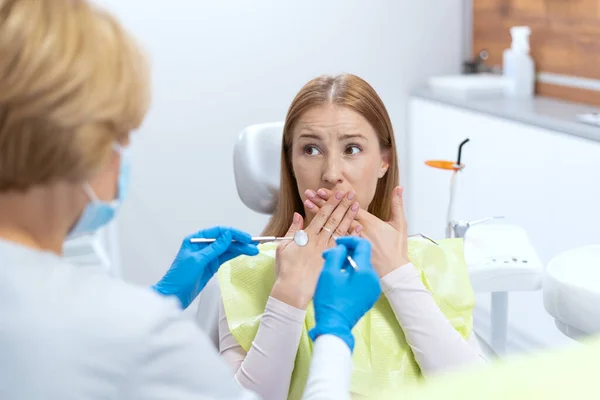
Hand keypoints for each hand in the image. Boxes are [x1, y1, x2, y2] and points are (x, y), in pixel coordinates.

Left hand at [152, 226, 258, 308]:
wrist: (173, 296)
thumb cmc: (179, 277)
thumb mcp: (198, 260)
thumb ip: (214, 248)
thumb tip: (228, 235)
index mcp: (195, 240)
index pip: (218, 232)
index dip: (233, 233)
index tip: (246, 237)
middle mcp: (202, 246)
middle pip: (225, 240)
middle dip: (240, 242)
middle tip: (254, 245)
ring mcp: (207, 256)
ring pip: (227, 249)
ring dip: (240, 249)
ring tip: (254, 251)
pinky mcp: (211, 266)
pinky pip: (225, 257)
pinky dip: (235, 255)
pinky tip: (244, 254)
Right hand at [270, 191, 359, 308]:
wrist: (293, 291)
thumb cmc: (286, 271)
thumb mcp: (284, 248)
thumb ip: (293, 230)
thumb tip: (298, 215)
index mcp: (307, 237)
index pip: (321, 215)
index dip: (330, 203)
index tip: (337, 193)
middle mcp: (318, 242)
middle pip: (333, 220)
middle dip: (342, 205)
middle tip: (350, 194)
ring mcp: (327, 252)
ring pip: (340, 230)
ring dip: (348, 217)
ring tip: (356, 206)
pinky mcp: (333, 262)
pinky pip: (345, 246)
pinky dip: (352, 236)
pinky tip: (358, 227)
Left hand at [304, 187, 409, 276]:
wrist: (394, 273)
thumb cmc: (397, 250)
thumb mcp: (399, 225)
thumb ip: (397, 204)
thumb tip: (399, 188)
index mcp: (368, 223)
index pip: (348, 206)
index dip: (336, 197)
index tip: (324, 190)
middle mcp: (357, 231)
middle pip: (336, 214)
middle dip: (322, 202)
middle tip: (310, 193)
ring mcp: (351, 242)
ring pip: (331, 225)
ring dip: (319, 214)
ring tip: (307, 204)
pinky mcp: (348, 252)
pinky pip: (332, 240)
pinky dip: (322, 231)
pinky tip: (312, 227)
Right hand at [309, 237, 381, 351]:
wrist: (334, 325)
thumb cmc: (330, 300)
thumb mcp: (329, 273)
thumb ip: (336, 254)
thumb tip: (341, 248)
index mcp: (365, 271)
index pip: (363, 245)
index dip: (349, 240)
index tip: (337, 243)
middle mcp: (373, 279)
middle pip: (363, 256)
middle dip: (347, 252)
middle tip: (330, 256)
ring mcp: (373, 289)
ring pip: (362, 267)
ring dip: (349, 263)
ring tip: (333, 268)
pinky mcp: (370, 296)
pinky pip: (363, 278)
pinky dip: (353, 273)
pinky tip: (340, 278)